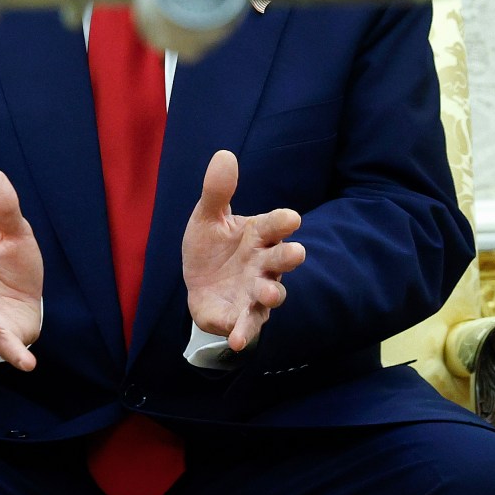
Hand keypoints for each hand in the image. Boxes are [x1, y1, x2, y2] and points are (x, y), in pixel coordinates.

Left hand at [182, 149, 305, 352]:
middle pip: (281, 259)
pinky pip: (246, 325)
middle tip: (297, 252)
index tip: (290, 218)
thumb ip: (217, 191)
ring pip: (271, 294)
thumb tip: (224, 155)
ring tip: (266, 293)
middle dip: (288, 256)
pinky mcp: (240, 315)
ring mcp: (255, 292)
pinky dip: (243, 332)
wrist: (198, 283)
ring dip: (271, 294)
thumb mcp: (207, 217)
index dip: (283, 222)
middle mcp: (263, 265)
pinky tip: (236, 340)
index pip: (275, 225)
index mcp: (258, 236)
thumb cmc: (212, 247)